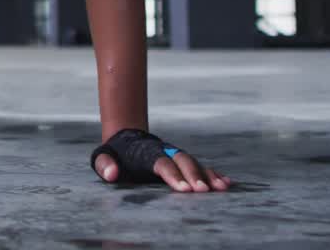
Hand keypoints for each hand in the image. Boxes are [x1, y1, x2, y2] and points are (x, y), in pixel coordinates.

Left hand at [91, 128, 230, 191]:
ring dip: (208, 175)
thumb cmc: (114, 154)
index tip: (183, 190)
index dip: (173, 176)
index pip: (161, 164)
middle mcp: (165, 152)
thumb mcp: (103, 157)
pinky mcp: (182, 162)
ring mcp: (175, 156)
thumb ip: (105, 165)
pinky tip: (226, 183)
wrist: (126, 138)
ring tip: (222, 188)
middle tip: (203, 192)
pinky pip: (200, 166)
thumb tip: (112, 173)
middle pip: (182, 162)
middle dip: (194, 176)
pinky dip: (213, 173)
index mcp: (146, 154)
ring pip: (195, 163)